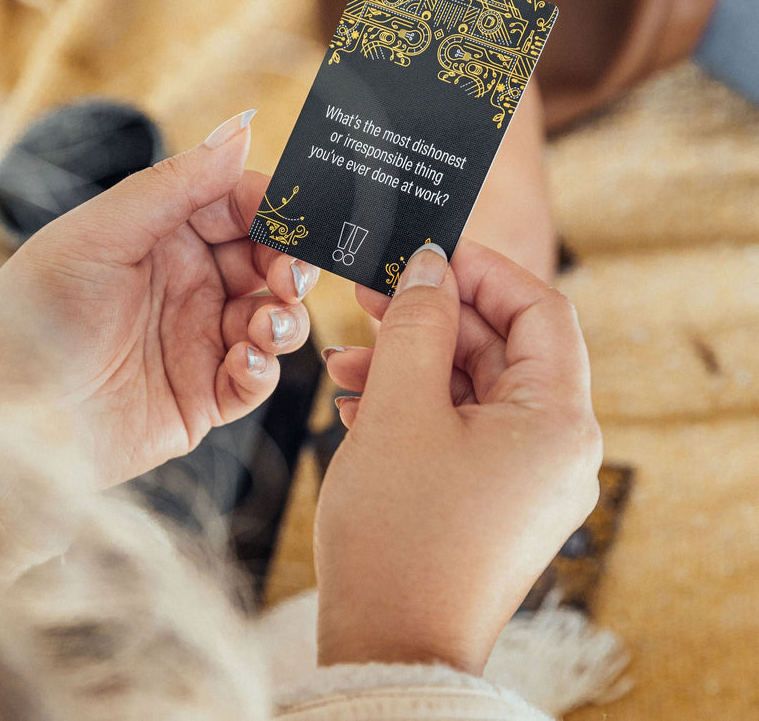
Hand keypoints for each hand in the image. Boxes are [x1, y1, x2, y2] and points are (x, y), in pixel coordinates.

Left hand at [0, 111, 316, 485]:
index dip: (274, 209)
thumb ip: (176, 184)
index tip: (295, 217)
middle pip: (269, 264)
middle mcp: (189, 285)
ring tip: (264, 325)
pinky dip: (263, 370)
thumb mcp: (100, 233)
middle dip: (291, 267)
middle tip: (287, 277)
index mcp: (165, 236)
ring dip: (285, 319)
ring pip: (275, 321)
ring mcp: (199, 342)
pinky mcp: (202, 398)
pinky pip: (255, 380)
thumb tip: (241, 131)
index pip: (240, 208)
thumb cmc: (32, 312)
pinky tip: (241, 362)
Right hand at [317, 241, 600, 673]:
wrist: (388, 651)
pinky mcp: (493, 496)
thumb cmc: (399, 538)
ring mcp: (526, 475)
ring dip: (410, 363)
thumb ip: (416, 323)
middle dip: (430, 317)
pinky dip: (414, 406)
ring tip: (344, 360)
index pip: (540, 310)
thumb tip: (429, 265)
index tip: (427, 252)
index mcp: (558, 421)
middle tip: (368, 294)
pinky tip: (359, 402)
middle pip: (500, 348)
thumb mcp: (401, 409)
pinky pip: (460, 428)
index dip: (483, 270)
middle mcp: (556, 447)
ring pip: (472, 388)